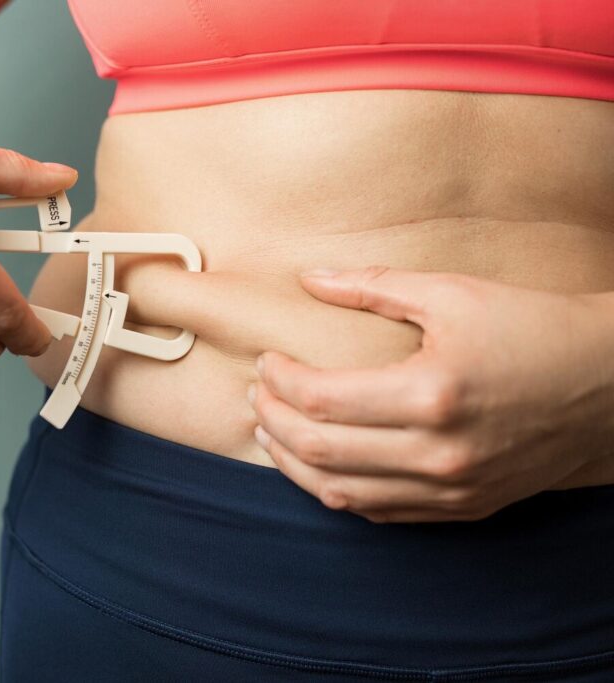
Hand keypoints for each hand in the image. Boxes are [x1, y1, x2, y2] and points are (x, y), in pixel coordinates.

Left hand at [247, 266, 613, 522]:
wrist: (608, 385)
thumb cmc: (531, 328)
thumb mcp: (452, 294)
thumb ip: (372, 287)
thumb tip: (310, 278)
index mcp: (431, 394)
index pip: (320, 399)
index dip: (279, 380)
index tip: (267, 361)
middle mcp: (437, 452)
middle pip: (318, 450)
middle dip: (273, 421)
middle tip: (259, 395)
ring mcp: (449, 490)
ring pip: (339, 493)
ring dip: (292, 463)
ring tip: (272, 431)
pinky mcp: (460, 509)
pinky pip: (377, 512)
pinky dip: (335, 489)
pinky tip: (319, 462)